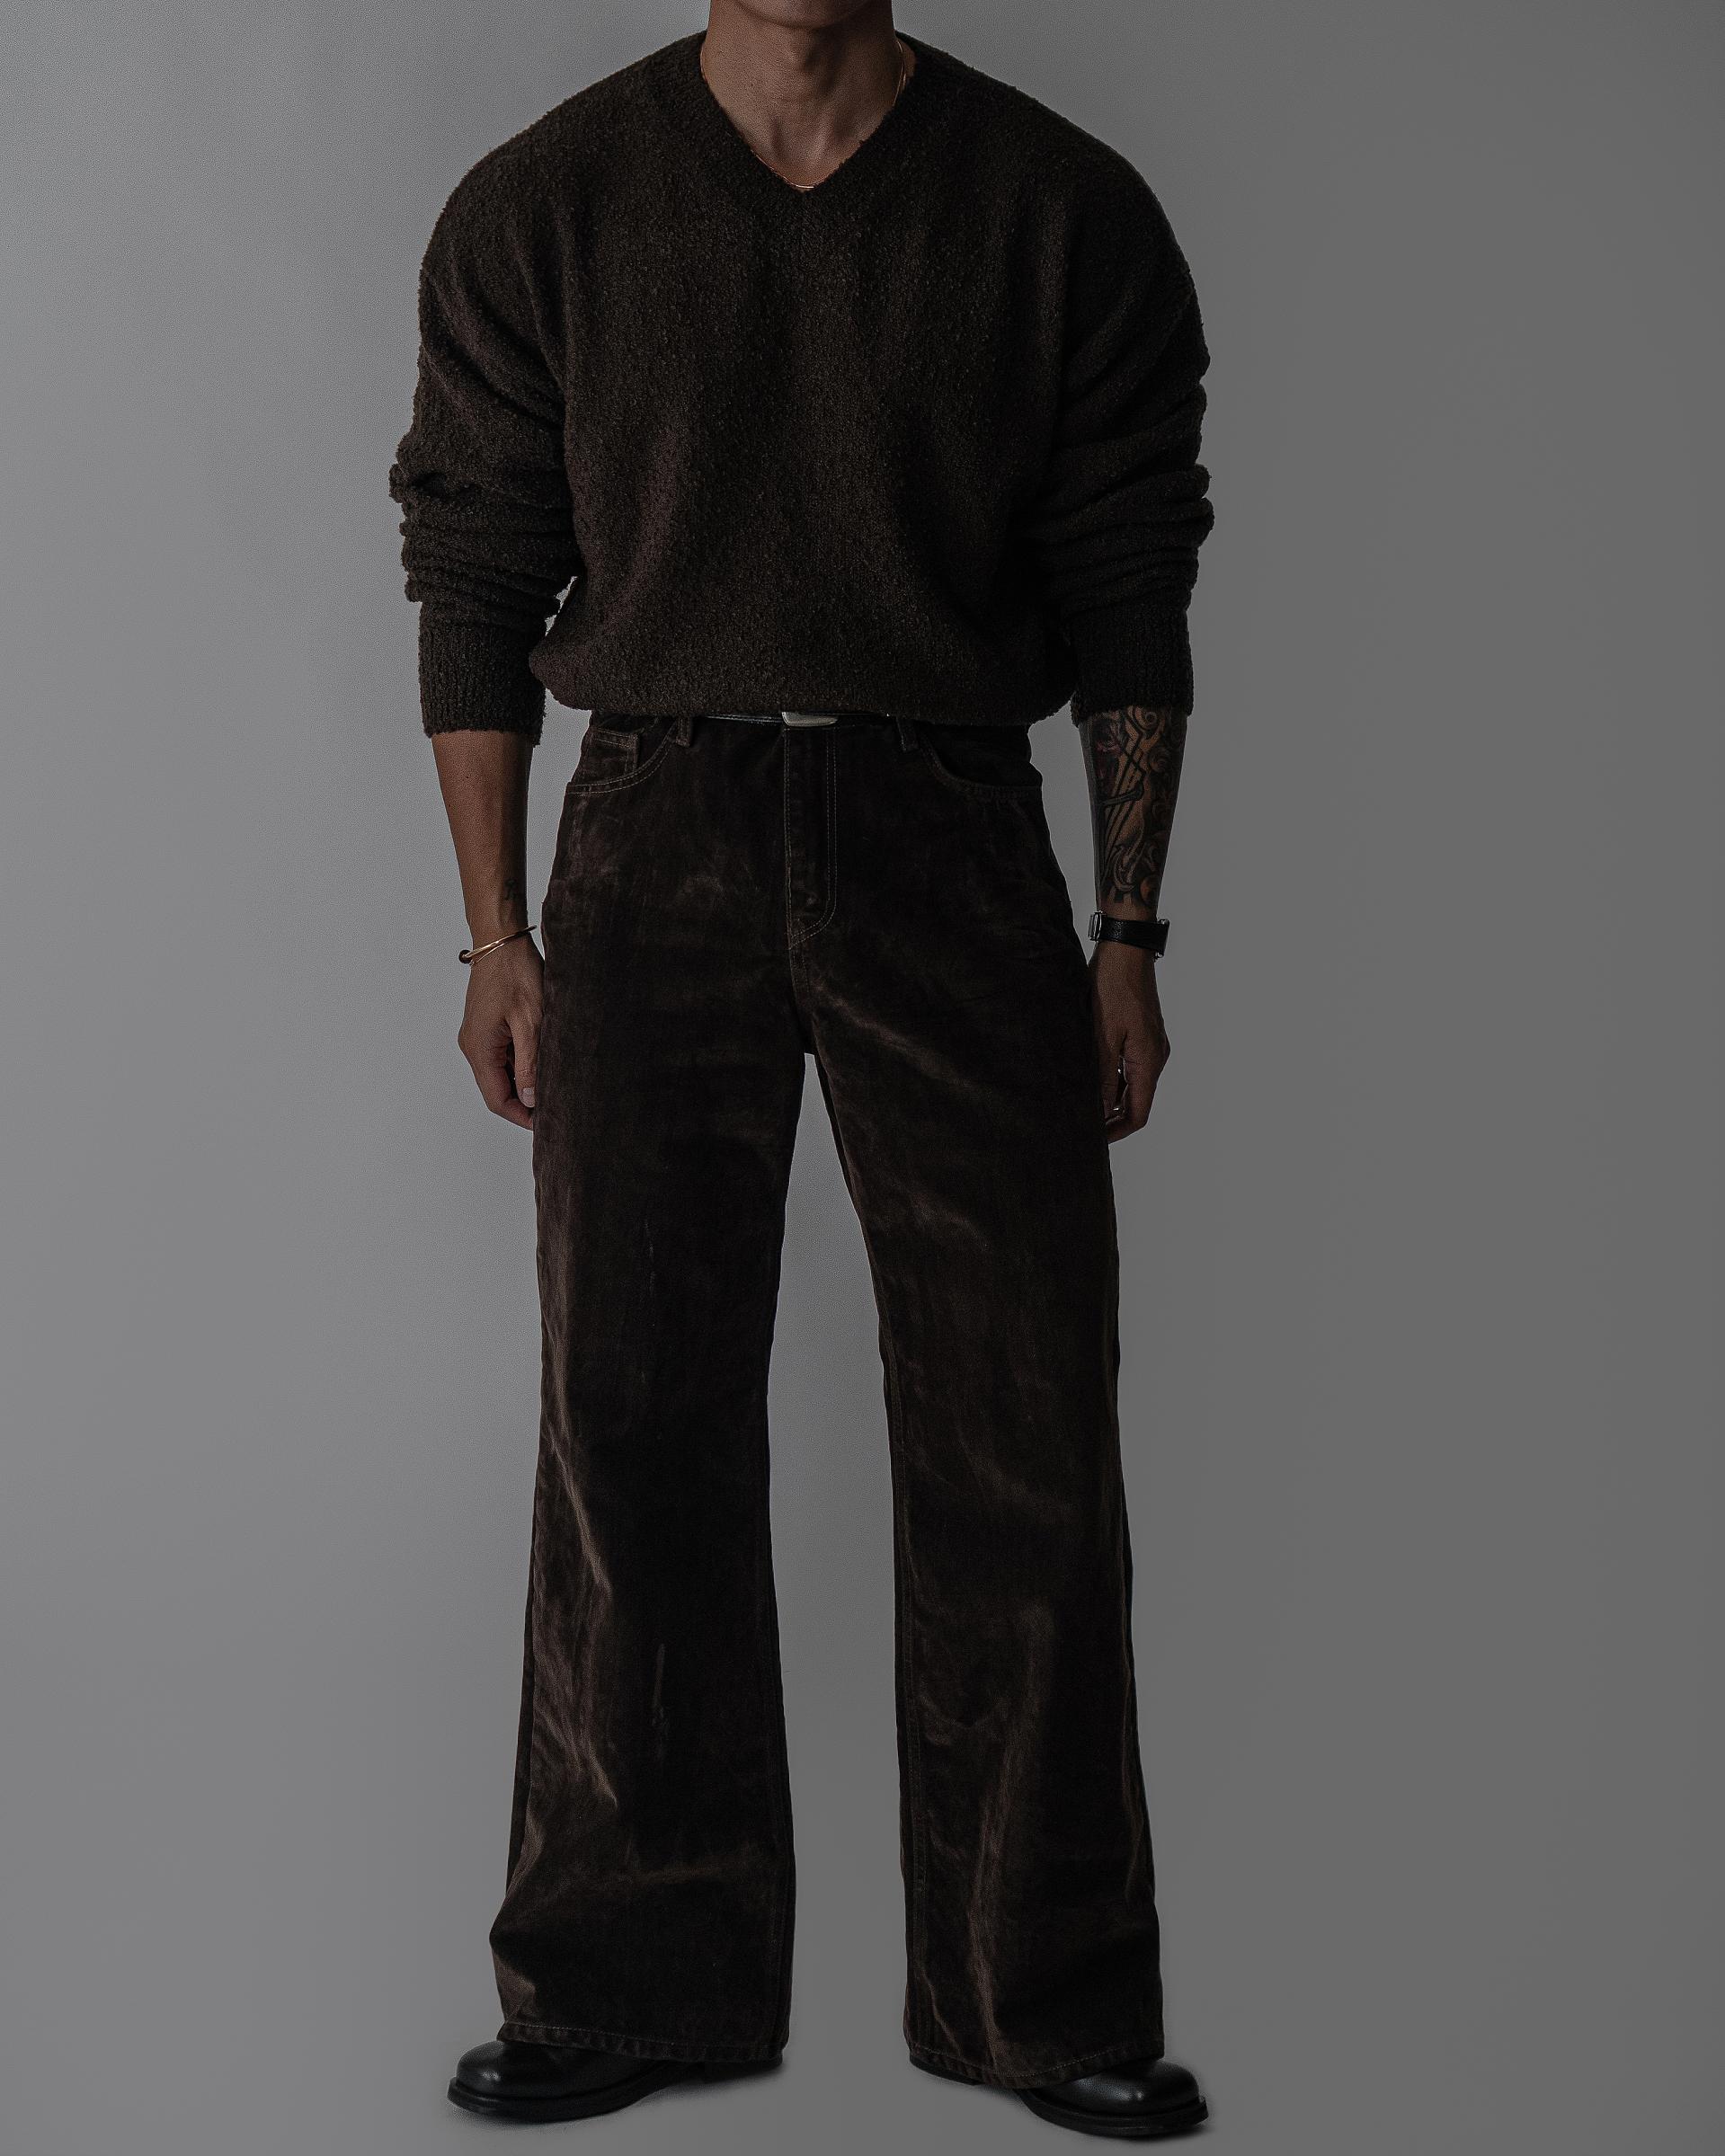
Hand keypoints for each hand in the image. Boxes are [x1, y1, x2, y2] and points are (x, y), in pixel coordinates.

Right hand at [457, 935, 542, 1129]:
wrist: (502, 939)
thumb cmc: (515, 973)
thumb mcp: (531, 1021)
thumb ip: (529, 1063)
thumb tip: (529, 1099)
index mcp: (479, 1048)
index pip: (497, 1099)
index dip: (521, 1116)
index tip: (547, 1124)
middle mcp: (473, 1045)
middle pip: (498, 1089)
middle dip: (525, 1102)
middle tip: (557, 1106)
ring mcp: (479, 1035)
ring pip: (502, 1072)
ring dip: (526, 1081)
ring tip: (556, 1083)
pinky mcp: (488, 1026)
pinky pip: (504, 1054)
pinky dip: (524, 1062)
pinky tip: (545, 1058)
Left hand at [1089, 939, 1168, 1141]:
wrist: (1126, 951)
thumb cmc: (1113, 989)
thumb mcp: (1103, 1036)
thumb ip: (1101, 1076)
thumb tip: (1098, 1111)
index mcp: (1149, 1062)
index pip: (1138, 1113)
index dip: (1117, 1132)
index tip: (1094, 1142)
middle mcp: (1155, 1057)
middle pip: (1136, 1102)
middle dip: (1111, 1119)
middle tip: (1082, 1128)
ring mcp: (1151, 1045)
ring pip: (1131, 1084)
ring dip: (1110, 1098)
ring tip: (1081, 1104)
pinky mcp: (1142, 1033)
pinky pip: (1129, 1066)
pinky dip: (1111, 1078)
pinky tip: (1090, 1077)